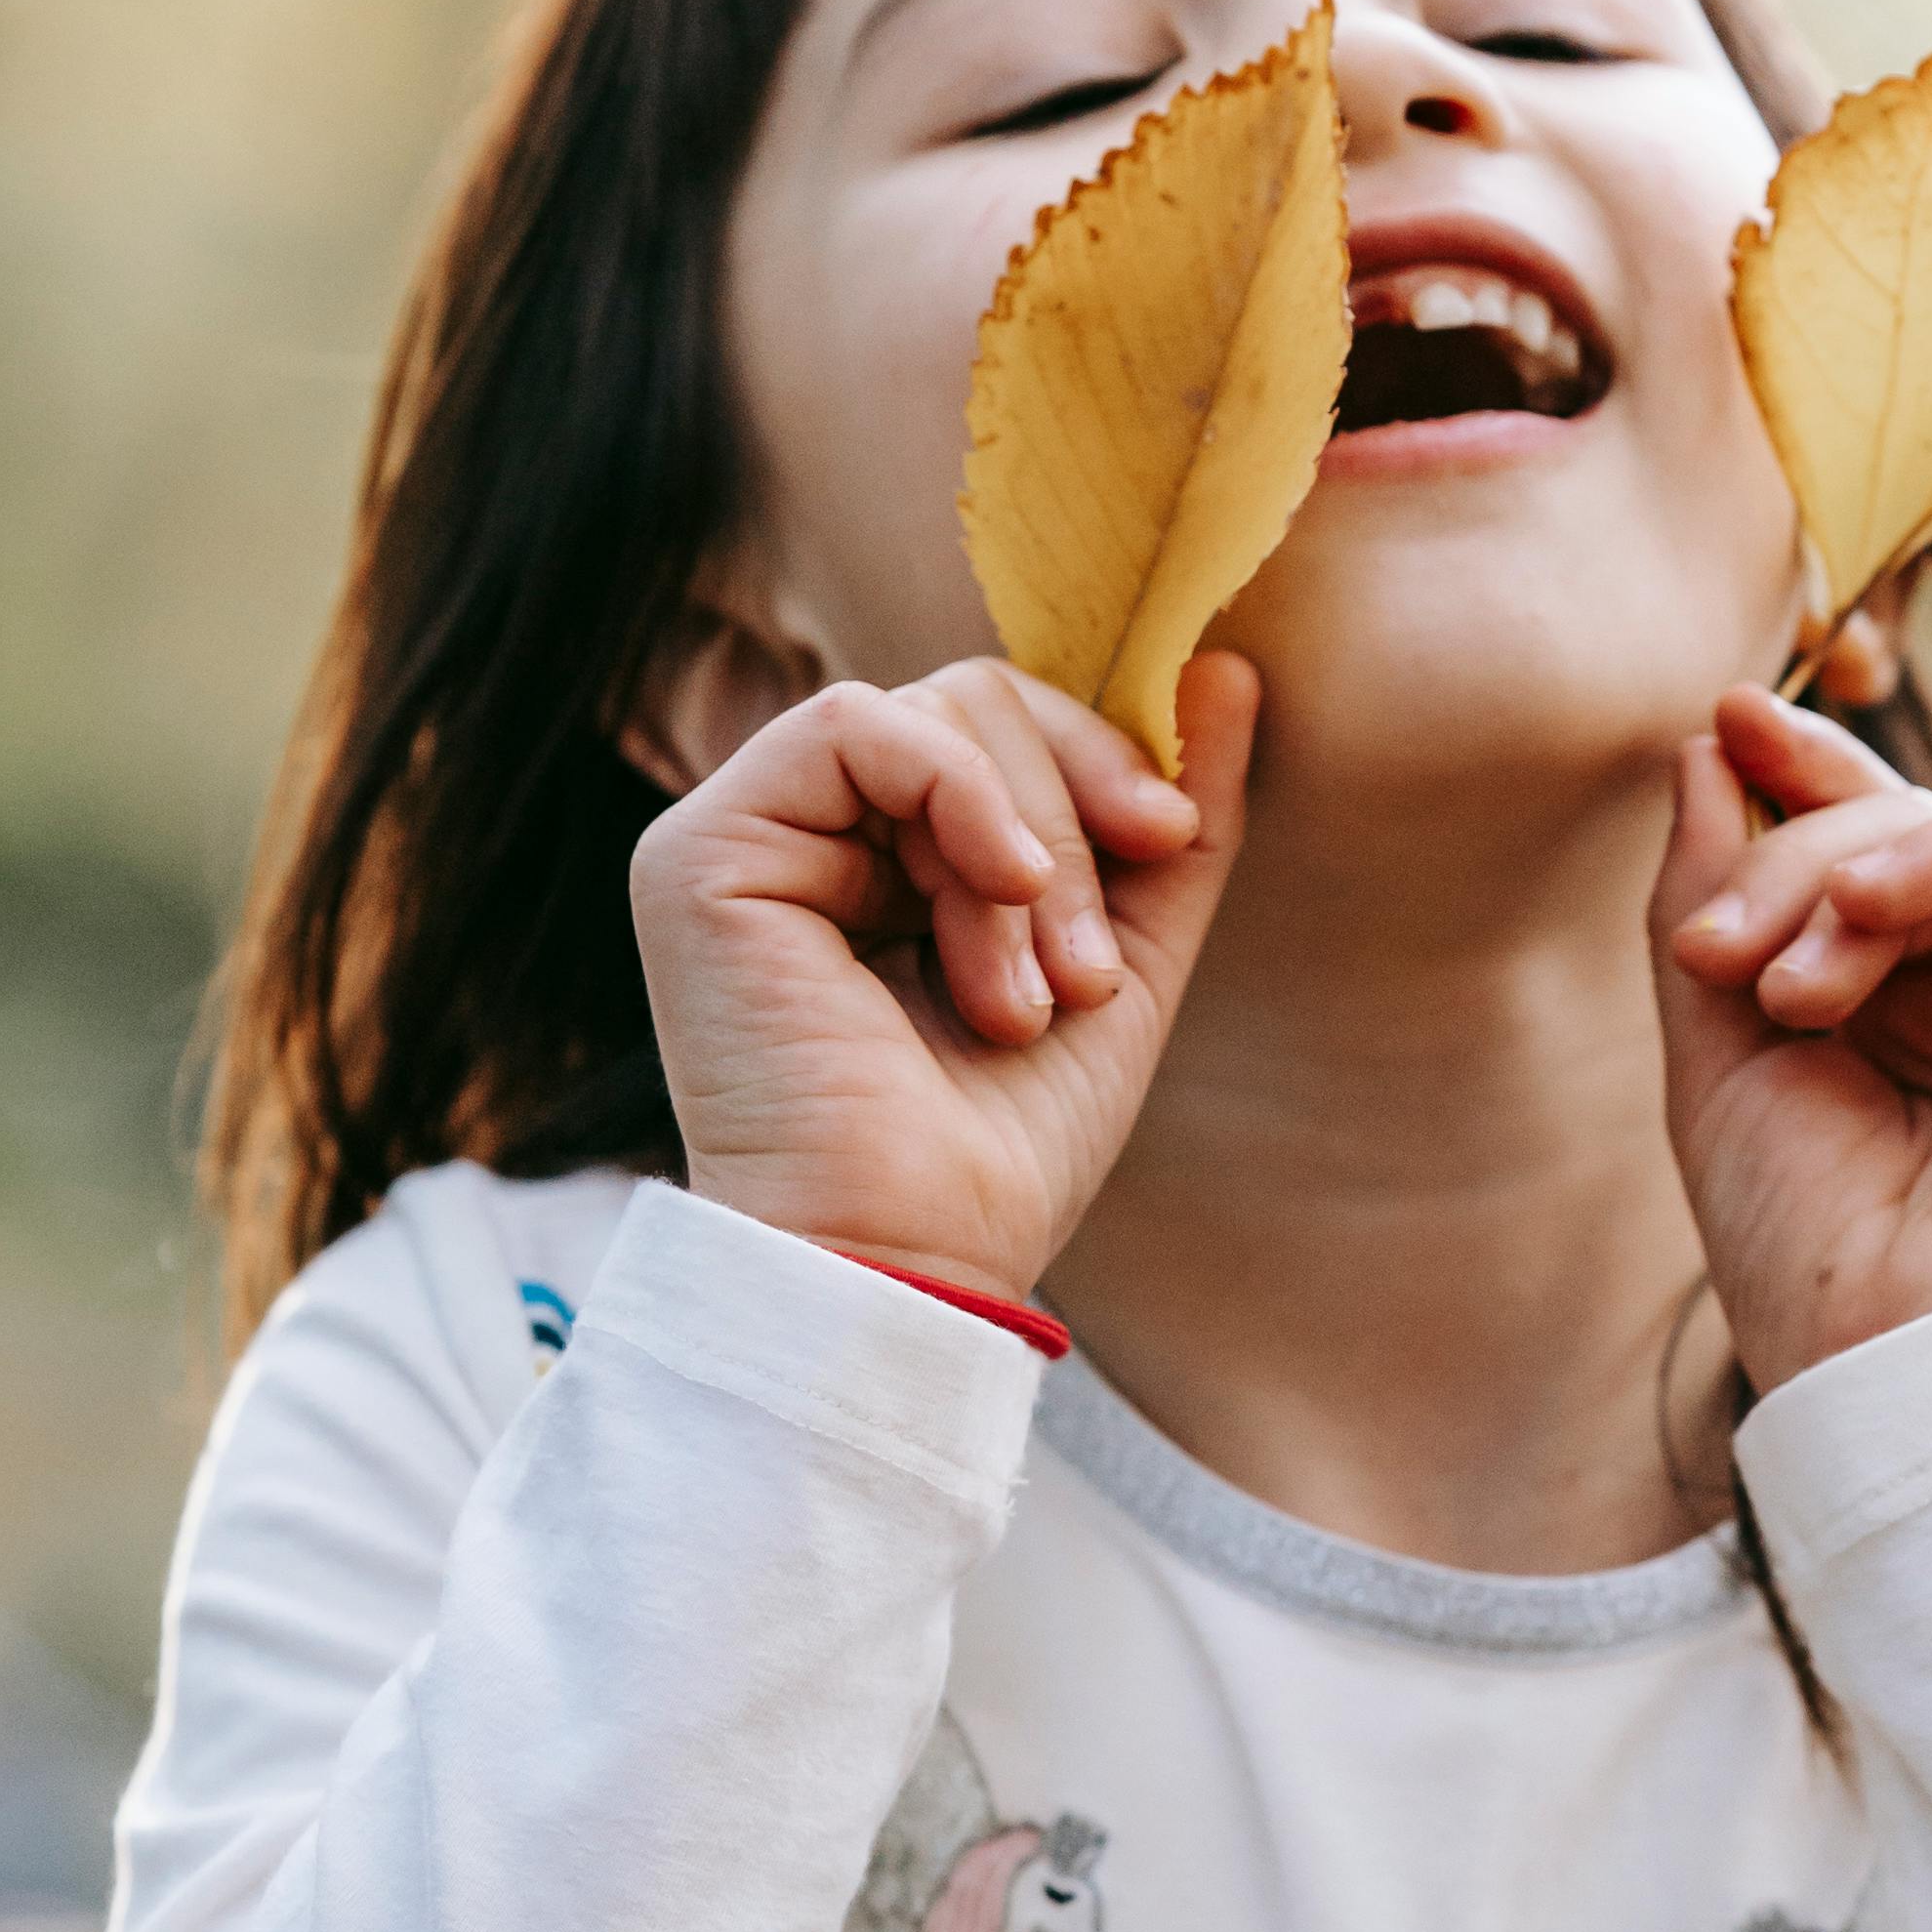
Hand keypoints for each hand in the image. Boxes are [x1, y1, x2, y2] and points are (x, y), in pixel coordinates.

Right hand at [630, 656, 1255, 1305]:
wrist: (914, 1263)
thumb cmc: (1002, 1151)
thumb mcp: (1125, 961)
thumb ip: (1173, 826)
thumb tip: (1229, 668)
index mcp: (886, 860)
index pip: (1005, 725)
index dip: (1101, 758)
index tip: (1170, 841)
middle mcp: (808, 838)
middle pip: (978, 702)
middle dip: (1070, 826)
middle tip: (1089, 975)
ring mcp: (749, 838)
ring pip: (936, 712)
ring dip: (1025, 854)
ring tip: (1029, 997)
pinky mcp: (703, 851)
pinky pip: (855, 724)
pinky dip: (958, 795)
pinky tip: (993, 896)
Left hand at [1652, 684, 1931, 1394]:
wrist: (1907, 1379)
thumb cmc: (1814, 1258)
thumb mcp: (1719, 1059)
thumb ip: (1717, 902)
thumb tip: (1709, 749)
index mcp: (1904, 1019)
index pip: (1865, 857)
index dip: (1801, 779)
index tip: (1722, 723)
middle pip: (1902, 839)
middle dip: (1791, 857)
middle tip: (1710, 947)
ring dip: (1852, 872)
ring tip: (1782, 979)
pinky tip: (1871, 909)